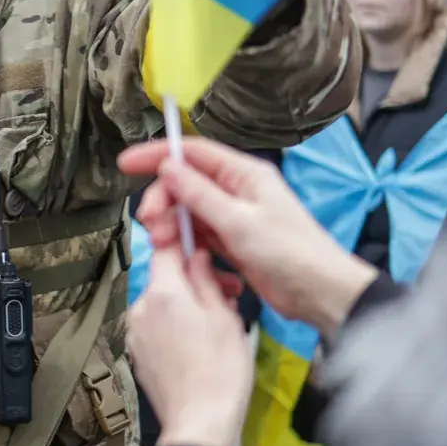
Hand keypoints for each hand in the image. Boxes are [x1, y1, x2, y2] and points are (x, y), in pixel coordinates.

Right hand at [120, 137, 378, 337]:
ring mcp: (235, 216)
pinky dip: (184, 240)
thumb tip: (169, 167)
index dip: (158, 155)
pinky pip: (199, 233)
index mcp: (244, 174)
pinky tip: (178, 253)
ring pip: (189, 210)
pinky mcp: (234, 241)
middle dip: (162, 199)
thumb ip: (200, 194)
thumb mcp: (238, 221)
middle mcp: (238, 190)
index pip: (193, 153)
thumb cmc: (289, 252)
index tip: (127, 164)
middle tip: (150, 223)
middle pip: (186, 183)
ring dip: (171, 222)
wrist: (319, 292)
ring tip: (162, 242)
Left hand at [129, 247, 251, 445]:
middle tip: (231, 294)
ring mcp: (135, 334)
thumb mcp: (224, 316)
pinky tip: (200, 344)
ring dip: (187, 305)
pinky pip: (157, 328)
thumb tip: (195, 254)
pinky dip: (176, 327)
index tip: (199, 238)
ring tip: (220, 322)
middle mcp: (140, 309)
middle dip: (196, 281)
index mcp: (162, 293)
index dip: (182, 240)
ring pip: (163, 305)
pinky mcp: (138, 356)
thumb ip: (206, 279)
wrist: (200, 423)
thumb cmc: (220, 369)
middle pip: (167, 280)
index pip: (165, 249)